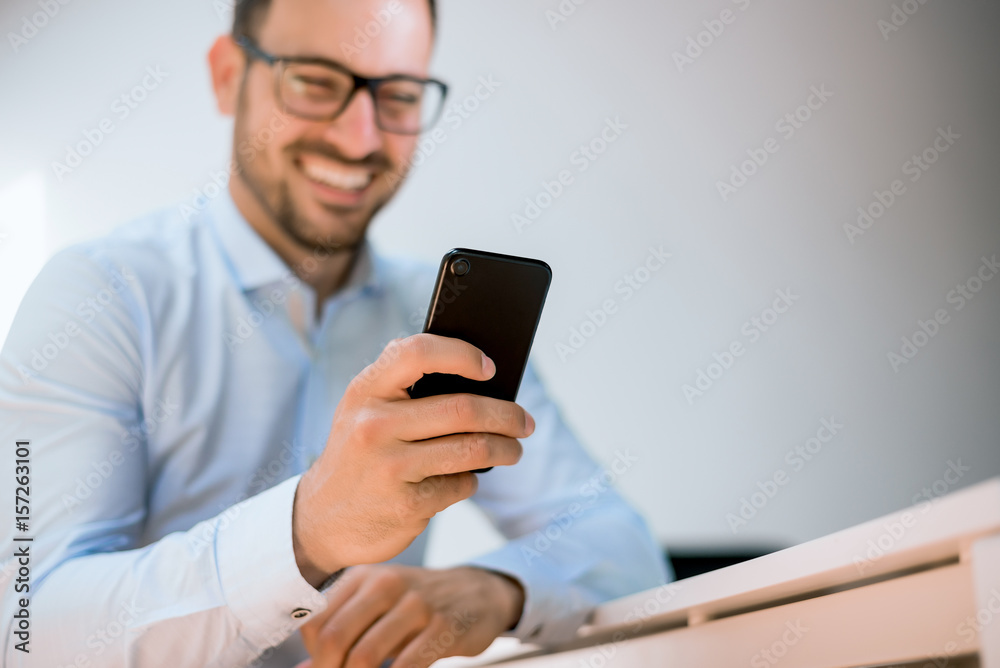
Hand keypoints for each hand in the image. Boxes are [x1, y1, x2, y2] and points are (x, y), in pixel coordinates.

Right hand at [292, 334, 534, 585]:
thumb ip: (403, 384)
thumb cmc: (359, 452)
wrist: (320, 519)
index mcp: (366, 390)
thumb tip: (480, 373)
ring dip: (505, 449)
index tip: (491, 368)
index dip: (462, 355)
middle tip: (525, 422)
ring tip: (513, 450)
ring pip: (472, 449)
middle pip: (464, 409)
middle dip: (507, 415)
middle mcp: (374, 425)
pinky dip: (470, 480)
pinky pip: (460, 484)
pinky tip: (464, 478)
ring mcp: (389, 467)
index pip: (418, 353)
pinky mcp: (406, 505)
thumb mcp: (363, 409)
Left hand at [295, 564, 524, 667]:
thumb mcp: (378, 607)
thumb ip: (341, 634)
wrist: (478, 592)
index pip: (315, 621)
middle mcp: (386, 584)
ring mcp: (417, 604)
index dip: (314, 657)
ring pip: (365, 654)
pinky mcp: (444, 626)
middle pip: (333, 637)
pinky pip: (406, 666)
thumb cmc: (417, 605)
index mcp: (363, 577)